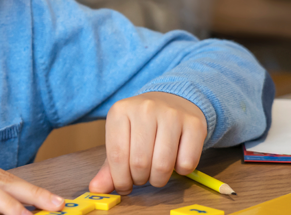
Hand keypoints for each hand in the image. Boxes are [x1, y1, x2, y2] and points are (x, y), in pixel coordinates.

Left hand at [88, 92, 207, 194]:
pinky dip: (181, 170)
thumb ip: (109, 166)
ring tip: (156, 173)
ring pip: (163, 165)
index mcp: (120, 111)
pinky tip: (176, 160)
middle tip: (142, 177)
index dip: (120, 179)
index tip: (124, 186)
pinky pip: (187, 162)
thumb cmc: (143, 126)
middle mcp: (145, 108)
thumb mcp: (122, 139)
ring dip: (159, 179)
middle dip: (140, 179)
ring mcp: (171, 114)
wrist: (174, 101)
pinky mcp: (194, 123)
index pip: (117, 156)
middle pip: (140, 163)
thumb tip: (96, 189)